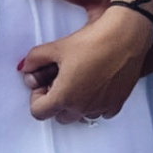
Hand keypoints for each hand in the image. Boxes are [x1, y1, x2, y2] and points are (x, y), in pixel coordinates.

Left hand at [18, 10, 152, 122]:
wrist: (126, 36)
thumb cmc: (93, 40)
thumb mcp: (56, 47)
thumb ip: (34, 59)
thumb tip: (26, 68)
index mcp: (63, 97)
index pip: (38, 112)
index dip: (36, 97)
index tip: (44, 82)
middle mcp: (81, 107)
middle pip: (58, 116)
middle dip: (56, 101)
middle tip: (61, 80)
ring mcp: (100, 107)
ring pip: (80, 116)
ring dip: (76, 104)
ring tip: (81, 80)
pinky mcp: (117, 103)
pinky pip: (100, 112)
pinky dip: (95, 103)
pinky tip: (97, 83)